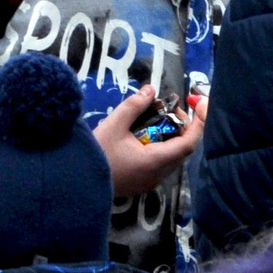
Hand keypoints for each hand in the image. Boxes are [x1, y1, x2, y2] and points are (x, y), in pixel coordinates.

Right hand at [93, 84, 207, 197]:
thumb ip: (134, 105)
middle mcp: (158, 174)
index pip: (189, 142)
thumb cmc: (95, 154)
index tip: (196, 104)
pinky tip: (145, 137)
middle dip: (182, 127)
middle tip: (167, 108)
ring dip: (171, 138)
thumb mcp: (113, 125)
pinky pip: (161, 164)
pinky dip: (161, 148)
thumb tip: (150, 89)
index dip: (198, 123)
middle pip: (183, 149)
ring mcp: (150, 181)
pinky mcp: (142, 184)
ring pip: (173, 158)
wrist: (75, 181)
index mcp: (156, 161)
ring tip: (155, 120)